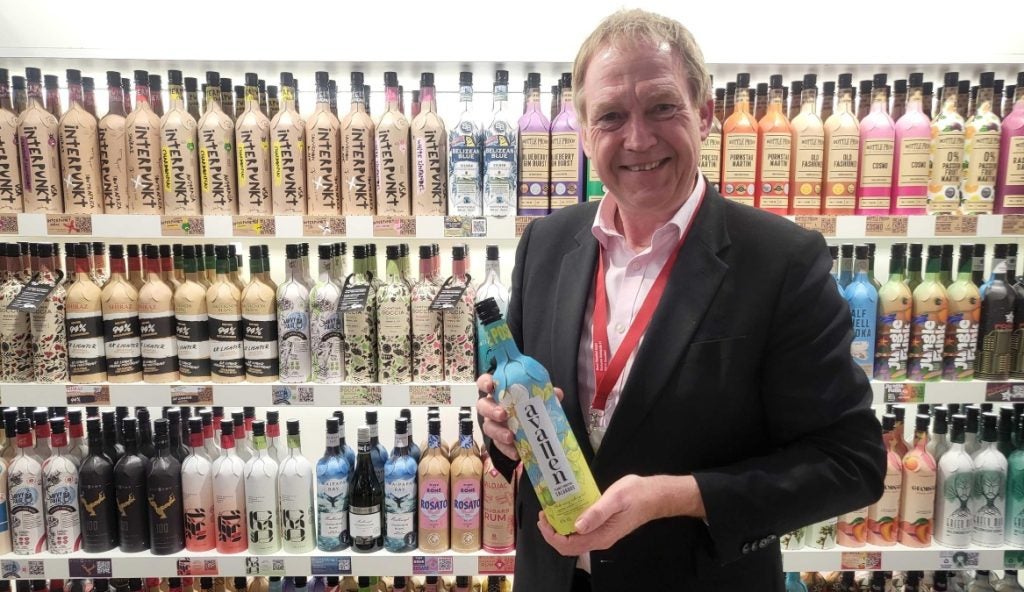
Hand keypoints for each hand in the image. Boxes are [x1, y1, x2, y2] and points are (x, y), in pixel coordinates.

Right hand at [476, 373, 562, 461]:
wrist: (530, 429)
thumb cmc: (527, 407)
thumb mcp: (537, 399)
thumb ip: (544, 395)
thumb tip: (557, 393)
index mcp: (498, 392)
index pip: (485, 383)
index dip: (485, 383)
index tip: (491, 386)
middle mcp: (492, 407)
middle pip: (483, 406)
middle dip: (491, 410)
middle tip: (503, 414)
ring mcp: (493, 424)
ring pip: (488, 427)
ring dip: (498, 432)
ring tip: (510, 437)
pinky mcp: (497, 440)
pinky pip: (498, 445)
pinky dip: (507, 449)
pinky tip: (516, 452)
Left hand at [537, 474, 657, 555]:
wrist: (655, 496)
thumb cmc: (636, 494)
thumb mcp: (615, 499)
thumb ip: (597, 513)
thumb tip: (577, 526)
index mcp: (601, 536)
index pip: (569, 545)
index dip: (552, 535)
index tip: (544, 518)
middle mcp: (600, 540)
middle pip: (568, 546)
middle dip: (552, 533)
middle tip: (544, 514)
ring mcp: (602, 535)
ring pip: (574, 540)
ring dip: (559, 529)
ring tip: (551, 511)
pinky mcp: (603, 528)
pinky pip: (581, 532)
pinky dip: (569, 524)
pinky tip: (566, 509)